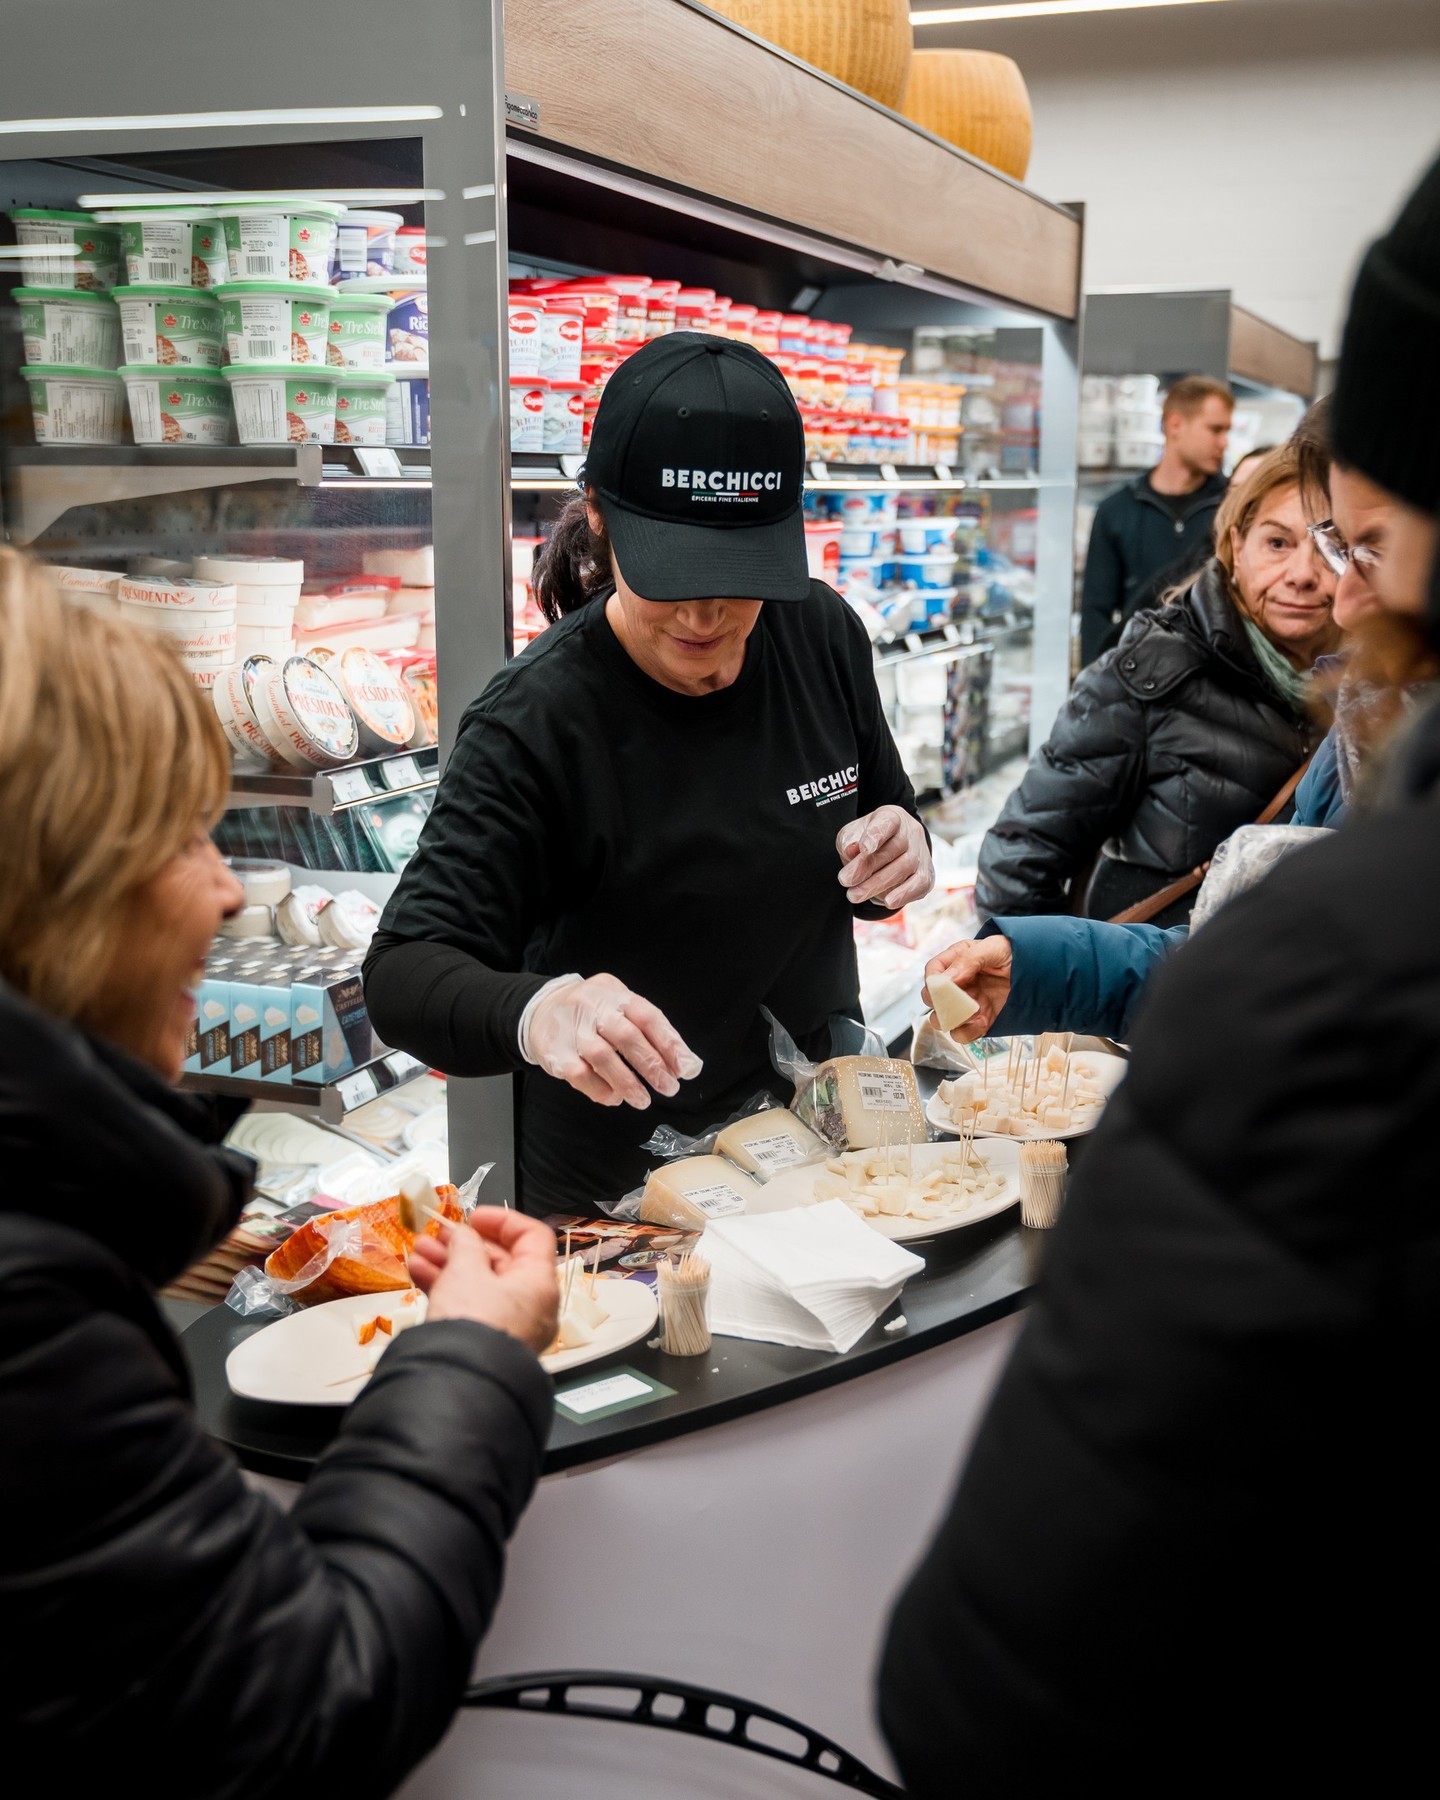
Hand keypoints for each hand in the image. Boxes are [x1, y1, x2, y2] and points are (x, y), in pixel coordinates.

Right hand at [410, 1208, 558, 1355]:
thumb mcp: (465, 1271)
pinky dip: (448, 1288)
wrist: (456, 1381)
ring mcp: (510, 1326)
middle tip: (439, 1234)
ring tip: (420, 1251)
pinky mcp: (486, 1342)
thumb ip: (464, 1244)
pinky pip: (470, 1306)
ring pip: (481, 1284)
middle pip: (502, 1261)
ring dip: (450, 1263)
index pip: (533, 1237)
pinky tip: (419, 1273)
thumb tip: (463, 1234)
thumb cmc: (473, 1324)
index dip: (503, 1221)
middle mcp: (532, 1306)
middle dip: (465, 1244)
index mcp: (540, 1283)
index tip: (474, 1217)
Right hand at [525, 972, 701, 1108]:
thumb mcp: (619, 1006)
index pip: (648, 1017)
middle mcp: (593, 1007)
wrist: (539, 1009)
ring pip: (603, 1057)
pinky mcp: (555, 1052)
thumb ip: (651, 1031)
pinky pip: (581, 1075)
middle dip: (652, 1065)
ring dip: (628, 1083)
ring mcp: (572, 1029)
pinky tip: (615, 1098)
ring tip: (643, 1100)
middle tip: (669, 1087)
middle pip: (627, 1037)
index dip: (670, 1043)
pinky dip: (601, 1090)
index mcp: (614, 994)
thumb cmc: (591, 1012)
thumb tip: (688, 1064)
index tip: (687, 1068)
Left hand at [836, 805, 934, 908]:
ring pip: (904, 868)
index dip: (876, 835)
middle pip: (892, 849)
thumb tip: (851, 850)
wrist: (889, 851)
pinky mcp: (926, 874)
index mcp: (891, 817)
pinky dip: (904, 894)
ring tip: (854, 895)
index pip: (887, 822)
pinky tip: (888, 902)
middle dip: (866, 868)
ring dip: (877, 885)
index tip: (863, 849)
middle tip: (845, 881)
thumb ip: (849, 840)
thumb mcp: (853, 835)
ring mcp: (921, 853)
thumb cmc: (867, 841)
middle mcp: (911, 832)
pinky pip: (919, 884)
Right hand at [922, 935, 1012, 1041]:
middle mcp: (957, 984)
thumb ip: (969, 960)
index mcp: (956, 961)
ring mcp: (966, 1004)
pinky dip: (968, 1032)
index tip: (943, 988)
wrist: (1041, 971)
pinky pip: (962, 1034)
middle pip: (931, 999)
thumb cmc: (1016, 953)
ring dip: (953, 1020)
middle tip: (959, 1002)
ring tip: (974, 1013)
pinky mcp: (978, 1021)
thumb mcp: (994, 948)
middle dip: (942, 1004)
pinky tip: (982, 1021)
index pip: (932, 972)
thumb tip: (948, 979)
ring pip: (942, 1020)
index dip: (934, 982)